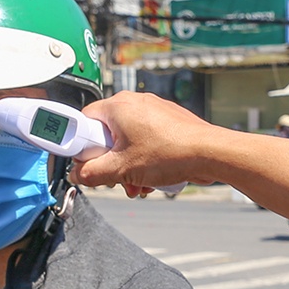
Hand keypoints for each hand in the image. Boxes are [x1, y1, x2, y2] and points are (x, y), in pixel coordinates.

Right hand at [77, 93, 221, 196]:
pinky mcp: (167, 122)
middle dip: (109, 162)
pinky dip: (144, 161)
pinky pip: (145, 141)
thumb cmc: (171, 153)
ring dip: (127, 167)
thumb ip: (92, 173)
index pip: (84, 121)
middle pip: (106, 135)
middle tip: (114, 178)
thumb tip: (78, 174)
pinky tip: (152, 179)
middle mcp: (135, 103)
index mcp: (118, 106)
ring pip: (127, 142)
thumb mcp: (122, 169)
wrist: (210, 153)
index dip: (82, 145)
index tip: (86, 162)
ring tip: (138, 184)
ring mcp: (153, 111)